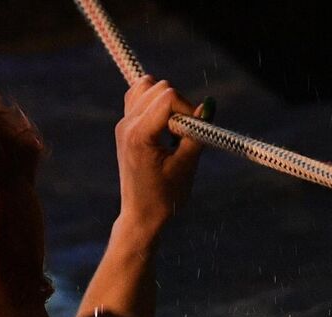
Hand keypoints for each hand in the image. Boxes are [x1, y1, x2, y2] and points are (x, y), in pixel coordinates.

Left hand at [114, 76, 202, 236]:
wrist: (141, 215)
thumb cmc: (165, 197)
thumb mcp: (187, 165)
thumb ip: (197, 133)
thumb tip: (208, 104)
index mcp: (139, 135)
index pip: (168, 97)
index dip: (188, 109)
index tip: (193, 132)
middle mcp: (126, 125)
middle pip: (159, 87)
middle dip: (179, 105)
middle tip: (182, 134)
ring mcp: (123, 123)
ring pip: (148, 85)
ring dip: (167, 101)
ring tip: (172, 129)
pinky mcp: (125, 125)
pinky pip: (139, 95)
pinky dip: (155, 101)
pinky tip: (163, 122)